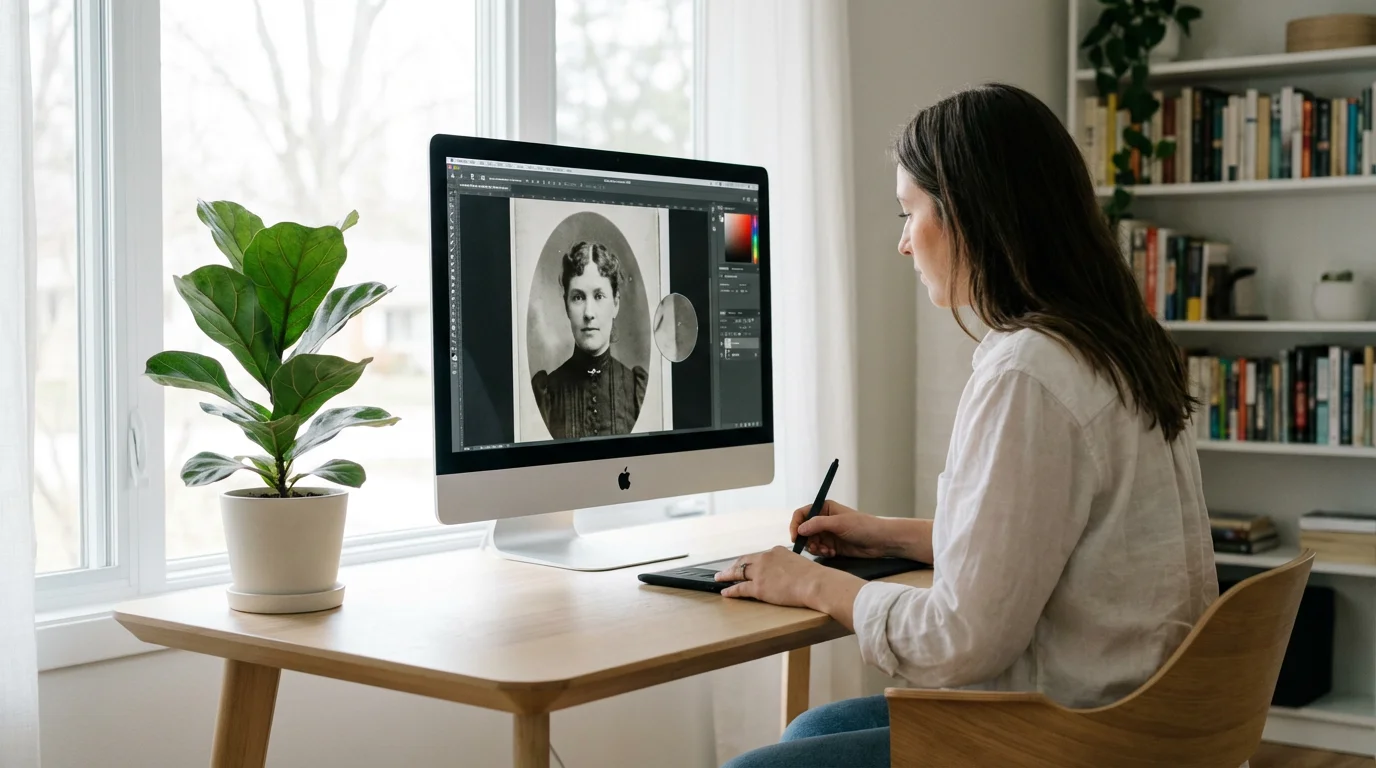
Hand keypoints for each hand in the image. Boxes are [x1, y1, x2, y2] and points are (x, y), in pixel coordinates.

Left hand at [714, 546, 864, 627]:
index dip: (749, 561)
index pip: (758, 556)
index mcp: (776, 551)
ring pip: (738, 572)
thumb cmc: (814, 577)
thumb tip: (788, 574)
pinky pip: (739, 588)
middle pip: (744, 561)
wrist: (815, 583)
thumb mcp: (799, 563)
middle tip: (726, 570)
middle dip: (734, 566)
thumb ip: (789, 566)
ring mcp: (760, 573)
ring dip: (727, 575)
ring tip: (720, 578)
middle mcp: (765, 559)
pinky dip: (730, 590)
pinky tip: (725, 592)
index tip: (745, 564)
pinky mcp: (758, 587)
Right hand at [790, 500, 895, 558]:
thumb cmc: (862, 526)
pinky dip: (822, 553)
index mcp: (824, 508)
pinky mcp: (833, 546)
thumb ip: (818, 524)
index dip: (796, 525)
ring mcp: (828, 534)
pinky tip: (832, 553)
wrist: (881, 541)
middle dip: (808, 540)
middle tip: (815, 547)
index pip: (802, 514)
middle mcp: (824, 520)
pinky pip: (820, 550)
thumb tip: (800, 529)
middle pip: (805, 531)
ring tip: (827, 551)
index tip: (796, 538)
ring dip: (815, 548)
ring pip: (811, 542)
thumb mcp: (839, 523)